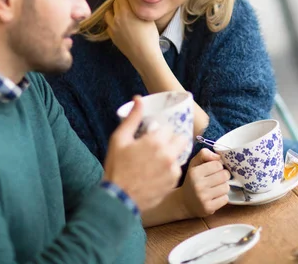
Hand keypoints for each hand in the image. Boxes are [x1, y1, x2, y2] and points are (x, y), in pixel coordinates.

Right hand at [102, 96, 187, 212]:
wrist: (119, 199)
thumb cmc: (117, 168)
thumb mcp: (119, 139)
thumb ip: (133, 118)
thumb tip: (138, 99)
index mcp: (156, 141)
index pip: (169, 128)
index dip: (160, 131)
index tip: (152, 136)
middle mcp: (168, 154)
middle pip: (180, 139)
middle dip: (171, 140)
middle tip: (158, 146)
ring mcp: (173, 170)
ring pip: (179, 155)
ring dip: (171, 155)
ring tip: (155, 162)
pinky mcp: (174, 182)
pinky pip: (176, 170)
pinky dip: (169, 169)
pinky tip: (156, 173)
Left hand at [105, 0, 161, 70]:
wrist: (144, 55)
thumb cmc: (150, 36)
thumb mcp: (147, 17)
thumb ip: (139, 6)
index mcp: (127, 11)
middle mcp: (117, 17)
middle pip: (115, 1)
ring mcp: (112, 27)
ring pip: (109, 12)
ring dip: (115, 10)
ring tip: (123, 12)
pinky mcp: (111, 35)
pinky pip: (109, 24)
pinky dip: (114, 22)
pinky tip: (122, 24)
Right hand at [181, 148, 229, 217]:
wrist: (184, 202)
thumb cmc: (192, 180)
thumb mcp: (194, 164)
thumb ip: (204, 154)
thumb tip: (218, 156)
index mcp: (194, 172)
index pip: (218, 164)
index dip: (218, 166)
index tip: (213, 170)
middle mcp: (198, 185)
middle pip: (224, 175)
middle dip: (223, 176)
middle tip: (216, 179)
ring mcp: (203, 198)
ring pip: (226, 187)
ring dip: (223, 187)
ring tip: (215, 188)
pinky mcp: (208, 208)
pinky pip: (225, 199)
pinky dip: (222, 197)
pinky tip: (214, 197)